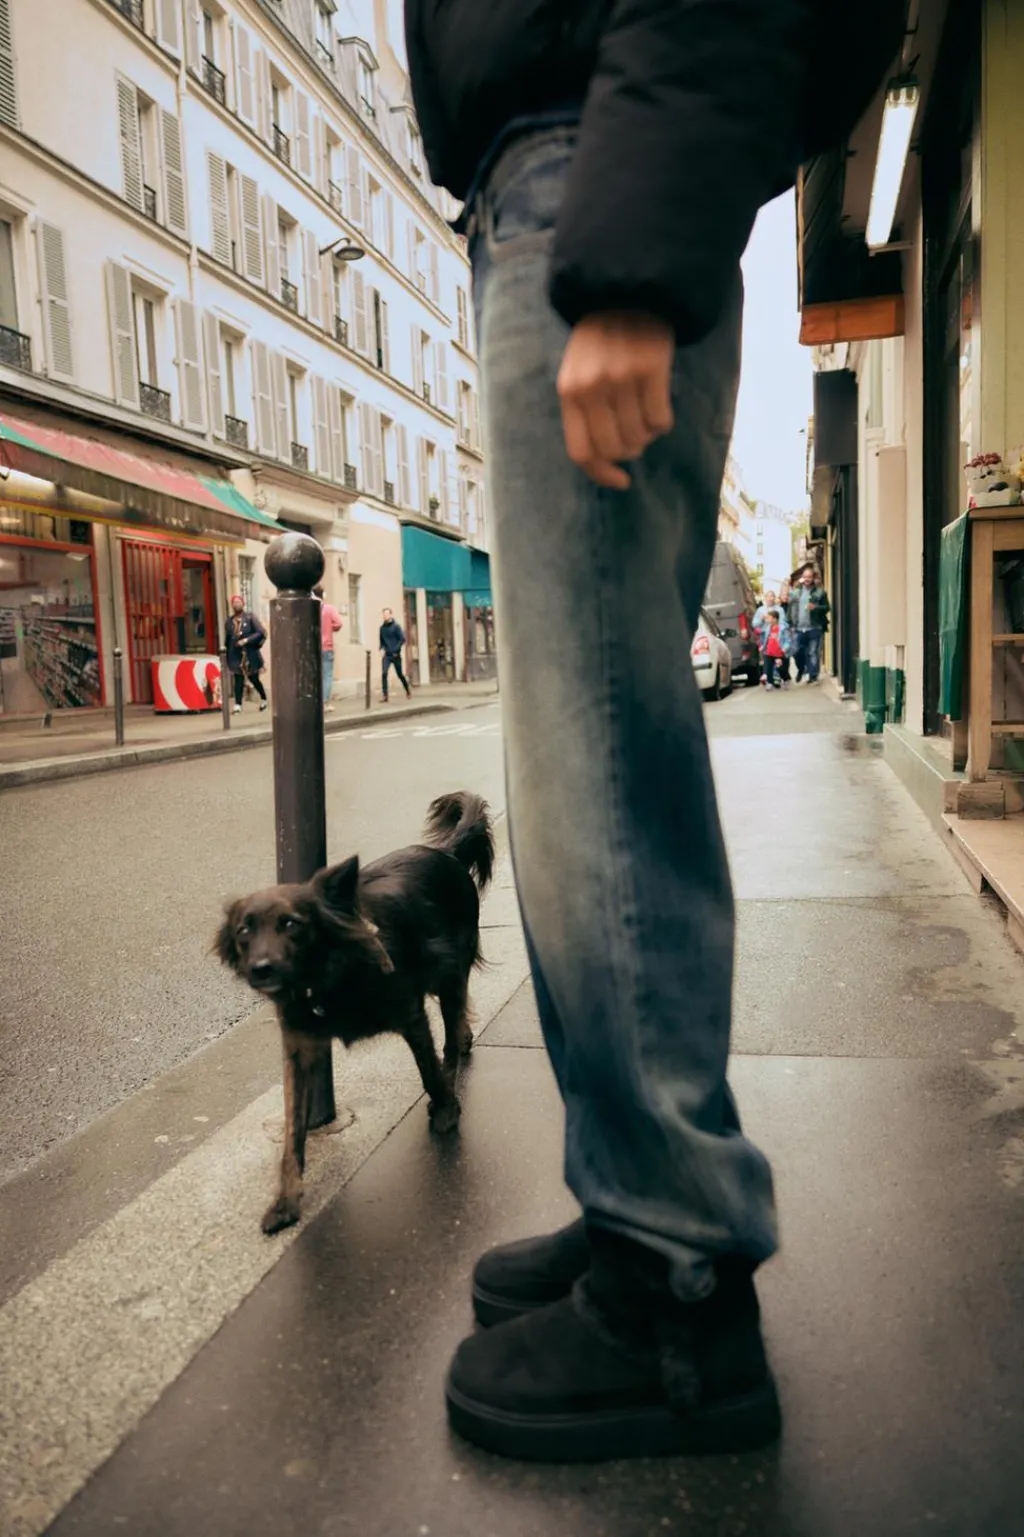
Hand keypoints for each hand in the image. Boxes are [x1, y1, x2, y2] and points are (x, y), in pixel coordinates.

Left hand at [557, 313, 674, 489]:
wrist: (628, 293)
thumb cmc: (602, 341)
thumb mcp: (578, 372)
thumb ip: (584, 411)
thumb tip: (605, 459)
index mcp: (569, 392)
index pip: (582, 452)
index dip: (602, 474)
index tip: (621, 481)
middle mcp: (592, 388)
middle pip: (615, 449)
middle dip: (630, 451)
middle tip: (637, 435)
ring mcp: (621, 379)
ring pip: (640, 437)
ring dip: (647, 434)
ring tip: (646, 412)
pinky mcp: (651, 370)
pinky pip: (660, 421)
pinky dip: (663, 421)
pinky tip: (659, 402)